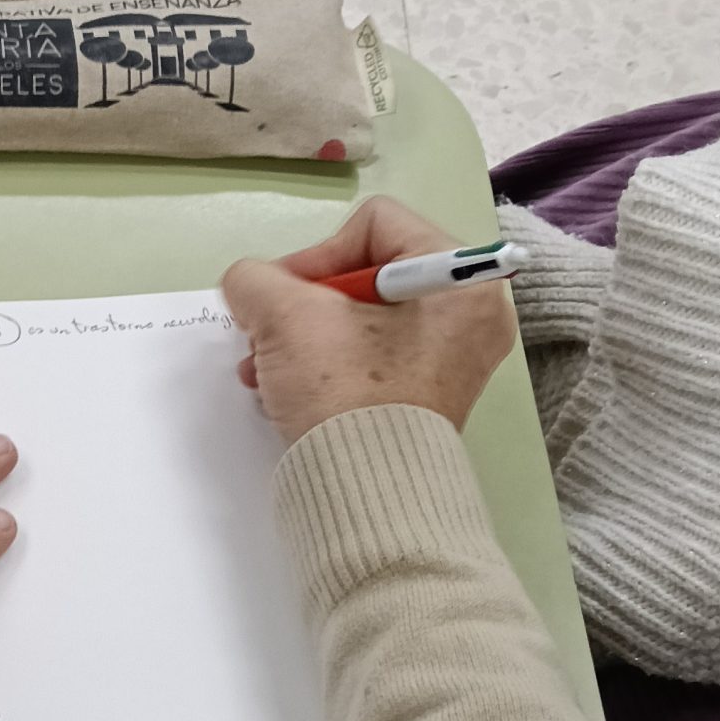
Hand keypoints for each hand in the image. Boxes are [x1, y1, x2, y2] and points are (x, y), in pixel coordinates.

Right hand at [222, 196, 516, 445]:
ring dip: (299, 339)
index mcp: (459, 281)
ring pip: (358, 320)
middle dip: (300, 305)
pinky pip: (369, 358)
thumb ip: (255, 280)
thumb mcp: (285, 317)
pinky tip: (284, 391)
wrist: (365, 493)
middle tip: (266, 336)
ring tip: (264, 371)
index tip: (281, 299)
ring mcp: (450, 360)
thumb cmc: (343, 392)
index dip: (315, 254)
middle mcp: (469, 316)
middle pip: (363, 274)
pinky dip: (322, 367)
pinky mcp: (426, 397)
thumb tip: (250, 286)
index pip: (374, 226)